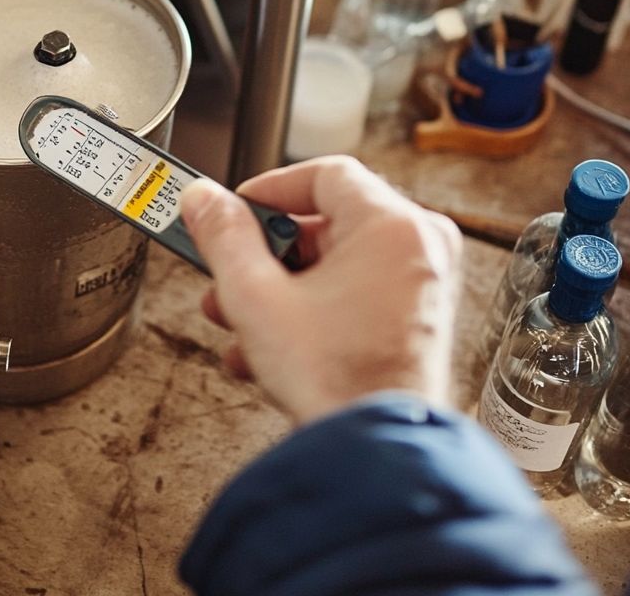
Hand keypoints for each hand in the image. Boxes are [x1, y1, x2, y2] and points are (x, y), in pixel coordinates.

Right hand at [179, 156, 461, 424]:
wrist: (375, 455)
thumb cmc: (335, 380)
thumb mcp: (256, 296)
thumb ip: (224, 236)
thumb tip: (204, 201)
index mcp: (392, 227)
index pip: (324, 174)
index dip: (268, 189)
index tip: (234, 209)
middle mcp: (420, 248)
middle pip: (327, 223)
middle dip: (265, 253)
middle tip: (228, 271)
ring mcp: (425, 286)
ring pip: (337, 264)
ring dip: (279, 288)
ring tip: (239, 319)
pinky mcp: (419, 321)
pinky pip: (356, 295)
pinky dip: (311, 311)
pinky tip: (267, 346)